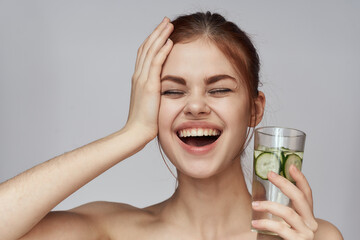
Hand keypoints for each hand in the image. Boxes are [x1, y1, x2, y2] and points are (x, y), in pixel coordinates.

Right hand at [125, 17, 173, 139]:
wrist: (137, 132)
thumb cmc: (145, 121)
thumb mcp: (148, 102)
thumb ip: (153, 91)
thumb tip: (161, 88)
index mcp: (139, 78)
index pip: (145, 53)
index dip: (152, 40)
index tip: (161, 31)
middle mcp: (139, 75)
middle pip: (147, 48)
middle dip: (156, 33)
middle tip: (166, 21)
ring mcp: (142, 79)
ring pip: (151, 51)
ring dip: (160, 36)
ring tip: (169, 25)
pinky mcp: (149, 86)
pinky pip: (156, 64)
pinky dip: (162, 51)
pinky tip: (169, 41)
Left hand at [252, 165, 318, 239]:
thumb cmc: (286, 235)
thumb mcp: (284, 218)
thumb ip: (277, 205)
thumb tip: (259, 185)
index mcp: (306, 213)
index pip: (307, 193)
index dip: (300, 178)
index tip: (291, 165)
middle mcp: (310, 222)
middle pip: (300, 198)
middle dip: (284, 183)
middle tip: (269, 174)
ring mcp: (306, 232)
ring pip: (289, 213)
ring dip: (269, 206)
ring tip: (254, 205)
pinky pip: (282, 229)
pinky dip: (267, 224)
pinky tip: (255, 223)